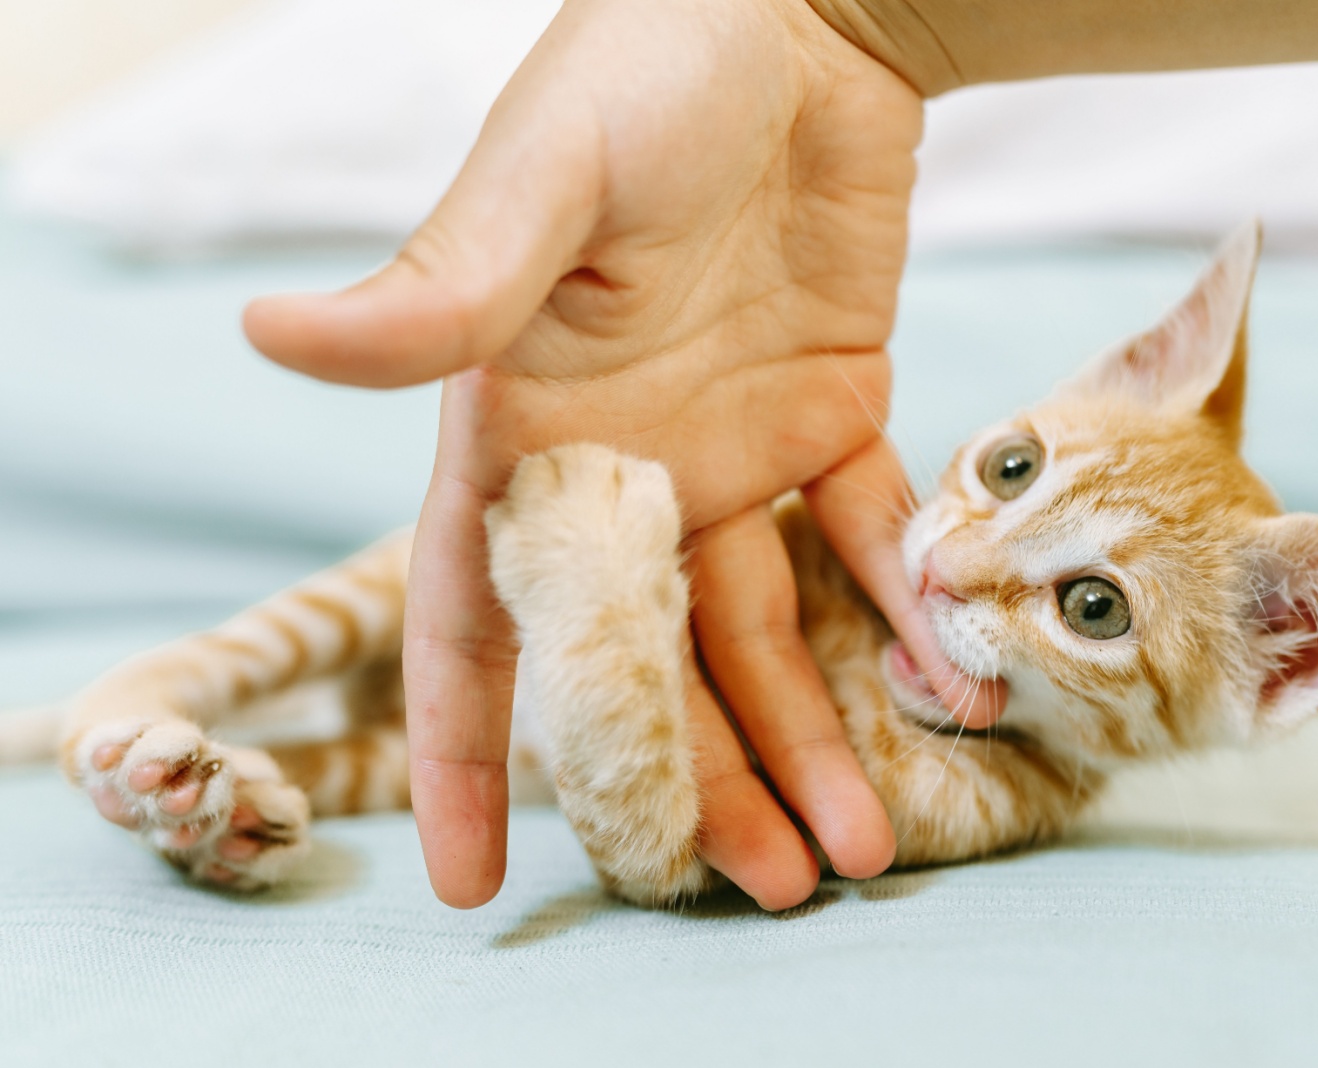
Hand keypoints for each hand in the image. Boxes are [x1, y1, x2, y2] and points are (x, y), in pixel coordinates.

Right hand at [243, 0, 1004, 910]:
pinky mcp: (837, 416)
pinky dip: (902, 615)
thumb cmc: (648, 67)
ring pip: (761, 630)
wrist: (806, 14)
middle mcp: (625, 465)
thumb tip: (271, 335)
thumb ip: (443, 286)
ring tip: (854, 851)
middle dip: (691, 781)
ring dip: (808, 737)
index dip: (469, 747)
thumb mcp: (540, 177)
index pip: (473, 616)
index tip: (471, 878)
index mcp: (525, 431)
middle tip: (752, 892)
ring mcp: (732, 452)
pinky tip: (946, 693)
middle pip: (645, 660)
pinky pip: (869, 543)